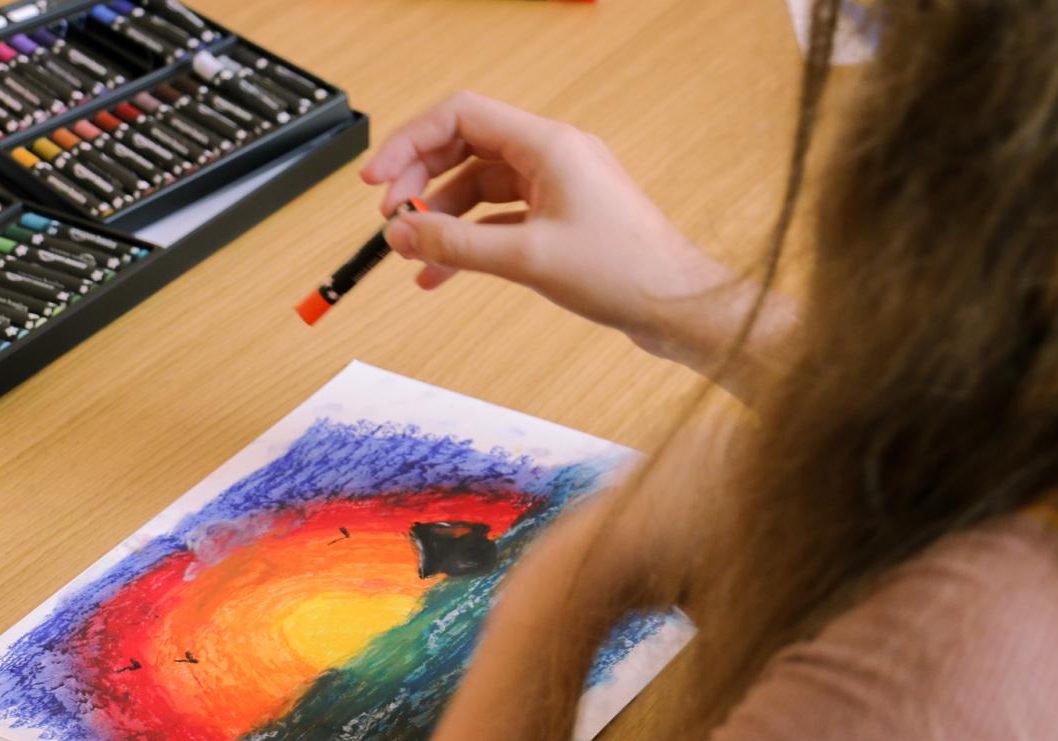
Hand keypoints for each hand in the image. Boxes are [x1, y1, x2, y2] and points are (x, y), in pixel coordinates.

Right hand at [359, 92, 738, 360]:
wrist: (680, 308)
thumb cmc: (626, 272)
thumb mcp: (526, 258)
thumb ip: (455, 244)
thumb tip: (402, 234)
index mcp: (548, 144)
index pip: (460, 116)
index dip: (410, 143)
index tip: (377, 179)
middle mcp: (553, 156)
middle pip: (465, 147)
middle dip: (421, 181)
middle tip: (390, 218)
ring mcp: (558, 187)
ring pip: (479, 187)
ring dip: (441, 216)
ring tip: (410, 251)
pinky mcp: (562, 219)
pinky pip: (500, 218)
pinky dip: (469, 240)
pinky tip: (440, 273)